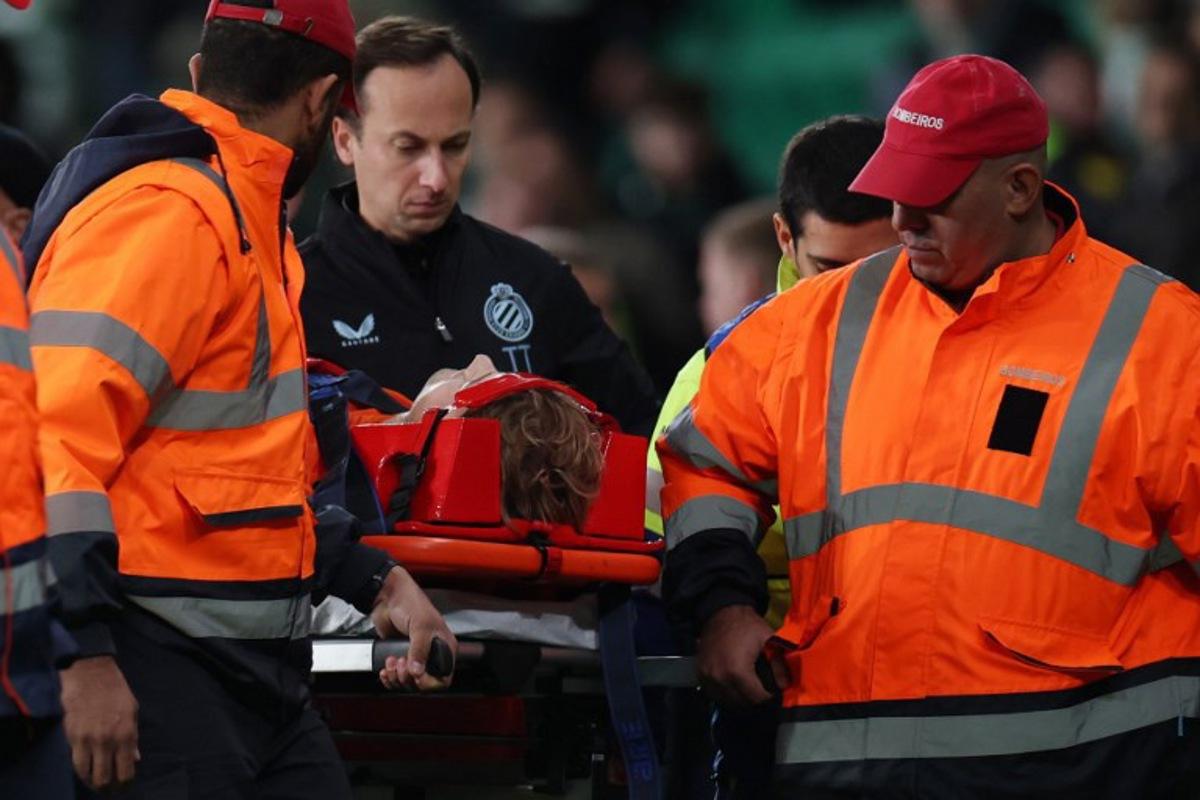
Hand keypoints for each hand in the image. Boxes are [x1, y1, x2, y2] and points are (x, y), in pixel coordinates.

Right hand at [59, 655, 139, 790]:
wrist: (91, 674)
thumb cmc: (116, 691)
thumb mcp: (132, 711)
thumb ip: (133, 738)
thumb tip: (135, 758)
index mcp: (127, 734)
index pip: (126, 770)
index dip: (124, 782)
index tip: (123, 786)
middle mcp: (108, 740)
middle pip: (105, 777)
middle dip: (107, 787)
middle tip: (108, 789)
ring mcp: (89, 739)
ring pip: (88, 773)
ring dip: (92, 782)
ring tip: (95, 784)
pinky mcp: (72, 736)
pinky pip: (75, 761)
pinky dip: (80, 770)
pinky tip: (84, 772)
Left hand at [369, 566, 457, 690]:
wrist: (388, 596)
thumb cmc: (410, 602)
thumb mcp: (421, 625)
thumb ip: (420, 650)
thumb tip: (417, 671)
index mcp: (444, 647)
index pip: (443, 678)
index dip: (429, 682)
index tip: (417, 675)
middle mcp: (431, 654)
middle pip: (423, 683)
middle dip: (409, 678)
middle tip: (401, 663)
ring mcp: (414, 656)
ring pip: (408, 682)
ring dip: (396, 676)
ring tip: (392, 661)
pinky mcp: (399, 656)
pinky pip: (396, 677)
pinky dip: (389, 677)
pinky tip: (386, 668)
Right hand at [697, 604, 791, 707]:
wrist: (721, 611)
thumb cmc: (747, 625)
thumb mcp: (769, 640)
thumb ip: (779, 665)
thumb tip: (784, 686)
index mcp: (737, 671)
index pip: (756, 698)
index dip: (768, 696)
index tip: (773, 689)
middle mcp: (719, 678)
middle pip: (741, 702)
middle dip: (755, 698)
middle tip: (763, 688)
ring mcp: (707, 677)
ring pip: (727, 700)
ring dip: (740, 698)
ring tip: (749, 687)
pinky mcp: (701, 674)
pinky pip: (715, 693)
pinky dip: (726, 693)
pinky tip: (734, 684)